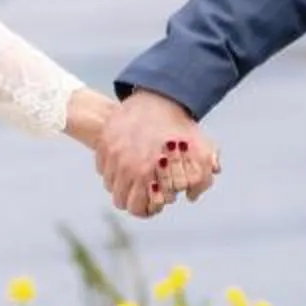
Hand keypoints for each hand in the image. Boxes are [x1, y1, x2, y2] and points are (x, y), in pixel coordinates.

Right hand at [97, 88, 220, 216]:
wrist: (160, 95)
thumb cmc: (180, 126)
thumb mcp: (202, 151)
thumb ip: (202, 180)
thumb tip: (190, 197)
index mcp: (145, 172)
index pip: (137, 208)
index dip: (149, 209)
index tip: (156, 202)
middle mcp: (124, 166)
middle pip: (121, 201)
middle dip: (135, 199)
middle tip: (147, 191)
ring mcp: (111, 154)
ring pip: (110, 185)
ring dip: (124, 185)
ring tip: (138, 175)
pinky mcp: (103, 144)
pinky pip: (103, 167)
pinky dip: (113, 169)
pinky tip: (128, 161)